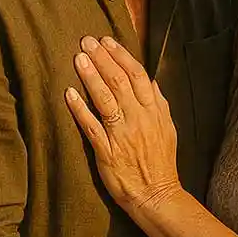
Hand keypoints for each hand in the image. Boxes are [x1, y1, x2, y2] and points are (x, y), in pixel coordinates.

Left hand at [66, 35, 181, 210]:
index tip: (107, 41)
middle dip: (102, 59)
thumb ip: (160, 104)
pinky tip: (69, 93)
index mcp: (154, 112)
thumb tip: (150, 82)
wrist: (156, 195)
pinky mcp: (107, 151)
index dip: (121, 56)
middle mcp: (139, 119)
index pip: (138, 75)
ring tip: (78, 58)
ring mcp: (122, 134)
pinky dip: (80, 108)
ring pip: (105, 99)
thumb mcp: (168, 129)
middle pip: (119, 81)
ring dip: (91, 76)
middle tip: (87, 42)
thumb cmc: (161, 163)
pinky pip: (91, 126)